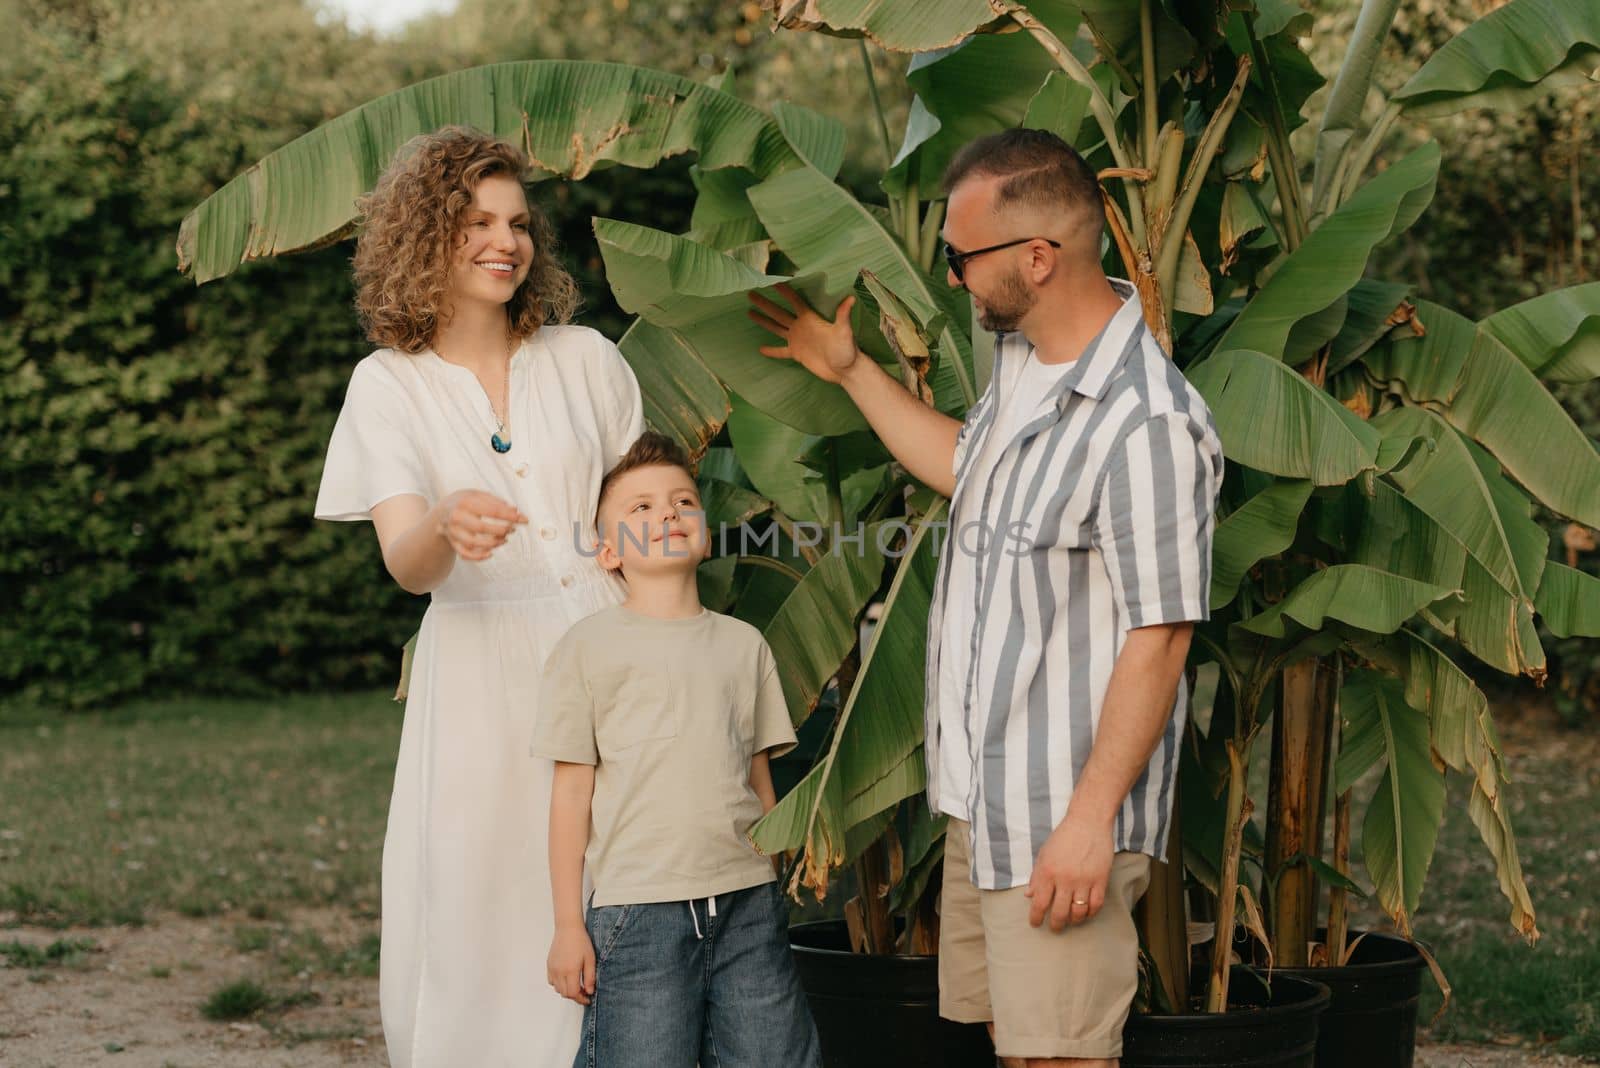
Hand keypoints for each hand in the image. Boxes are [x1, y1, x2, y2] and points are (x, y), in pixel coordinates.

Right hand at [436, 490, 526, 561]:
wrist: (442, 511)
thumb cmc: (466, 501)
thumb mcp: (478, 494)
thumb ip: (496, 502)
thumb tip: (515, 512)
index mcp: (465, 502)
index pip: (491, 510)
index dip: (510, 516)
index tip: (524, 520)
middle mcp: (457, 517)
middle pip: (480, 528)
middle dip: (500, 530)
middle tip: (513, 529)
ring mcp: (453, 531)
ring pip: (472, 543)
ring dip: (492, 544)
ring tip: (504, 540)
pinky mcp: (453, 543)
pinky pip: (465, 554)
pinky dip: (478, 557)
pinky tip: (491, 553)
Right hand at [547, 924, 595, 1004]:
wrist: (568, 929)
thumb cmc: (581, 942)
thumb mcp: (590, 959)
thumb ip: (590, 977)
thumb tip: (589, 992)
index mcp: (570, 971)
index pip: (573, 993)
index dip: (581, 999)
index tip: (588, 999)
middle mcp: (559, 972)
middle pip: (565, 993)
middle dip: (575, 996)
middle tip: (584, 992)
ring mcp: (552, 969)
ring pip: (558, 989)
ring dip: (567, 990)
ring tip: (576, 984)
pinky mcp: (549, 965)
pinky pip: (551, 981)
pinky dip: (558, 984)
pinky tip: (566, 978)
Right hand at [748, 283, 862, 384]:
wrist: (845, 370)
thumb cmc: (846, 349)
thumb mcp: (844, 331)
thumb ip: (843, 315)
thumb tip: (851, 298)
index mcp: (809, 318)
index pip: (794, 301)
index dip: (784, 291)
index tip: (771, 281)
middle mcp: (801, 326)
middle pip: (779, 312)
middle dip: (765, 304)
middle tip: (751, 293)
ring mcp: (798, 340)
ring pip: (776, 328)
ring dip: (764, 321)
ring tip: (749, 312)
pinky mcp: (797, 354)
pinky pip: (781, 352)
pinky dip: (771, 351)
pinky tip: (760, 349)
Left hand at [1024, 811, 1114, 930]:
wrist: (1088, 822)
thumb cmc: (1063, 837)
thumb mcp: (1044, 854)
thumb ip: (1036, 876)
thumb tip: (1029, 895)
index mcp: (1047, 872)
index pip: (1039, 903)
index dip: (1036, 917)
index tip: (1035, 924)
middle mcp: (1064, 879)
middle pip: (1059, 913)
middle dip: (1055, 925)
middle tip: (1054, 927)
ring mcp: (1084, 880)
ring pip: (1078, 912)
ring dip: (1073, 921)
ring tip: (1070, 920)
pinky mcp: (1100, 880)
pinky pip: (1095, 905)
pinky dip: (1090, 913)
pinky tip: (1086, 913)